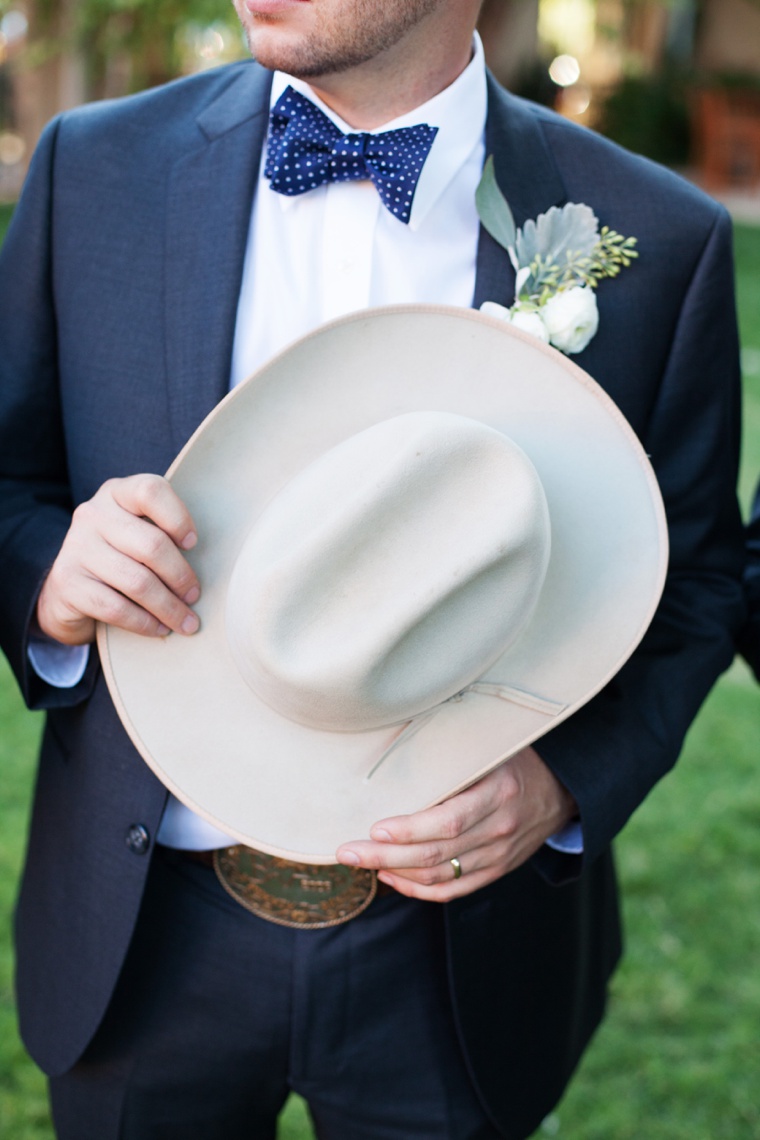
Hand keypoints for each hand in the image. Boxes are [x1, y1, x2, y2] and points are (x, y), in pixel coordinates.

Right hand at [36, 474, 200, 645]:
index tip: (193, 545)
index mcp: (117, 493)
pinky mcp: (67, 581)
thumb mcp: (140, 532)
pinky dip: (144, 623)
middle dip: (181, 577)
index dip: (178, 518)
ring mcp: (76, 547)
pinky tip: (160, 629)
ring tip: (186, 622)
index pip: (151, 491)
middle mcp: (93, 514)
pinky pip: (116, 607)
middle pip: (151, 545)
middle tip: (195, 596)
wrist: (71, 588)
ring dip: (168, 607)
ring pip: (137, 581)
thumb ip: (166, 532)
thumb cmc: (122, 556)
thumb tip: (216, 564)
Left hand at [336, 746, 576, 900]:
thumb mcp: (489, 746)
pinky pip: (453, 890)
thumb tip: (395, 736)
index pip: (448, 821)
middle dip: (385, 856)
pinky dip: (418, 889)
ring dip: (394, 873)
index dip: (410, 829)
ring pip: (440, 876)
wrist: (560, 790)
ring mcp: (498, 856)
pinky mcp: (495, 871)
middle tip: (347, 851)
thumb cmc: (514, 758)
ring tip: (360, 862)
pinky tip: (390, 878)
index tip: (375, 827)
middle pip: (435, 854)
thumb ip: (451, 750)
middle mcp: (498, 830)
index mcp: (497, 793)